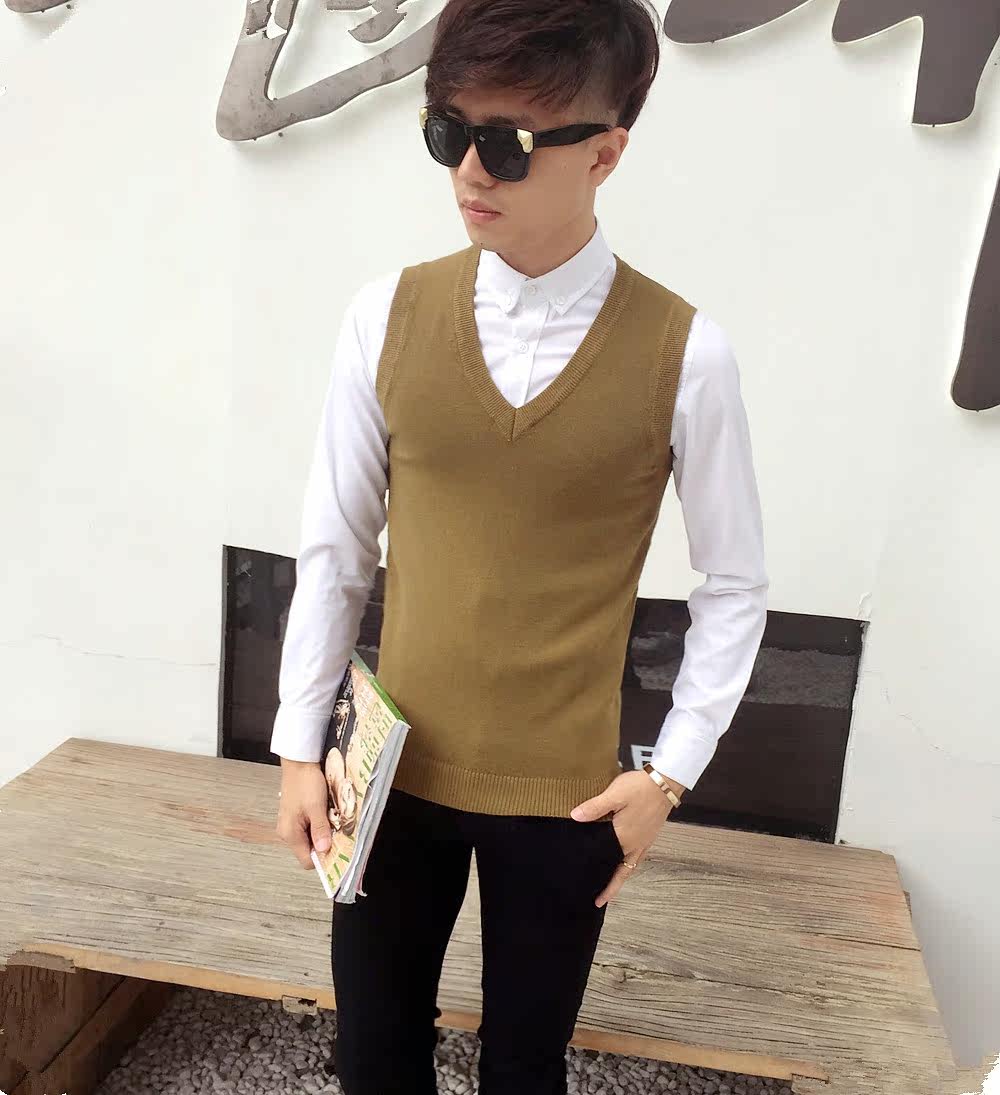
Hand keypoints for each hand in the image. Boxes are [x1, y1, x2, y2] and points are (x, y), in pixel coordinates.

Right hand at [275, 759, 332, 868]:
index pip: (307, 860)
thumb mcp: (316, 807)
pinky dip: (318, 823)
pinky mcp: (295, 815)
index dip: (323, 857)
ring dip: (322, 832)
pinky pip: (308, 827)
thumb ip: (320, 830)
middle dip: (324, 842)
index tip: (337, 849)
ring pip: (310, 838)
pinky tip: (324, 813)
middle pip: (308, 849)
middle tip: (336, 830)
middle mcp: (287, 832)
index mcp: (290, 833)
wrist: (298, 762)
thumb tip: (324, 850)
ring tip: (330, 818)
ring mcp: (290, 823)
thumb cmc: (306, 782)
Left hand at [571, 770, 677, 907]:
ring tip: (611, 886)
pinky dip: (630, 865)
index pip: (609, 865)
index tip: (594, 898)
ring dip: (621, 878)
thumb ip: (594, 807)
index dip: (602, 882)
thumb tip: (575, 817)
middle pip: (622, 872)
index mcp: (625, 838)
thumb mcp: (614, 795)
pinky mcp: (650, 834)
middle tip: (599, 899)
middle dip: (611, 886)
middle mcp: (636, 844)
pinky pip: (638, 856)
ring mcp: (644, 841)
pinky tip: (624, 862)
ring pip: (631, 866)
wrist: (665, 782)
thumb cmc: (640, 788)